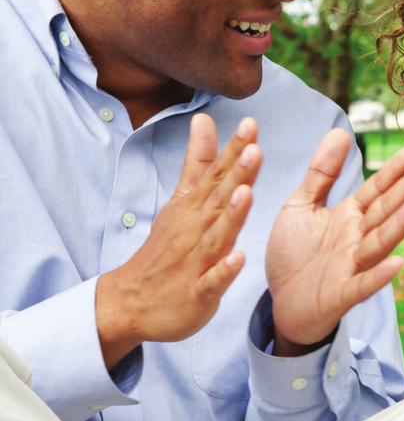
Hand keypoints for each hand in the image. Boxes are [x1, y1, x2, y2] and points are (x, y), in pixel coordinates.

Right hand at [96, 115, 259, 367]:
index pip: (217, 174)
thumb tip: (204, 118)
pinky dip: (224, 271)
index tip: (250, 123)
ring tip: (246, 193)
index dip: (234, 149)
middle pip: (219, 199)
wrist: (131, 302)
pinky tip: (238, 258)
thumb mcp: (181, 200)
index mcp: (194, 207)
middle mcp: (195, 230)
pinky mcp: (197, 293)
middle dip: (237, 174)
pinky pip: (212, 282)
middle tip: (254, 148)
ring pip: (216, 236)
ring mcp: (195, 262)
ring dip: (231, 216)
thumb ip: (199, 161)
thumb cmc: (166, 247)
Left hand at [266, 133, 403, 353]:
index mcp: (349, 215)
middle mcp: (357, 238)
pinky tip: (397, 262)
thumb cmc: (294, 254)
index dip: (395, 171)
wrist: (280, 304)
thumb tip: (341, 131)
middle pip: (384, 211)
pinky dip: (379, 275)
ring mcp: (352, 266)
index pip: (377, 189)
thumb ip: (322, 173)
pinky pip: (362, 284)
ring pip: (380, 242)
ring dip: (400, 224)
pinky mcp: (341, 294)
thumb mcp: (301, 205)